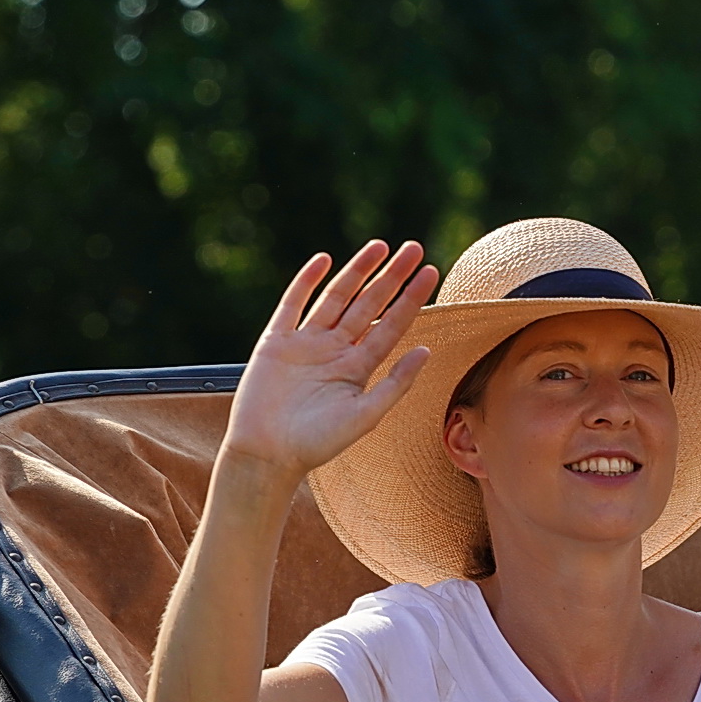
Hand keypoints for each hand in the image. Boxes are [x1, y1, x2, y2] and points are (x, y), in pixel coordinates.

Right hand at [221, 240, 439, 482]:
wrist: (268, 455)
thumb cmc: (318, 443)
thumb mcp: (366, 415)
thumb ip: (396, 383)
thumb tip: (428, 350)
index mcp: (358, 367)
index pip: (392, 325)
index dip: (411, 299)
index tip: (432, 273)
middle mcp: (335, 350)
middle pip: (369, 304)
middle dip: (392, 277)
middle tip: (415, 248)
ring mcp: (306, 343)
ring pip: (337, 297)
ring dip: (358, 271)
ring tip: (380, 246)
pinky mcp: (276, 341)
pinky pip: (293, 304)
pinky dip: (307, 282)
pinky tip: (325, 260)